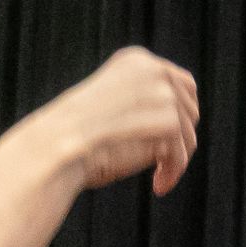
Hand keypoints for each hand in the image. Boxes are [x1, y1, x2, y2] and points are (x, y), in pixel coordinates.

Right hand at [46, 47, 198, 195]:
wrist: (55, 146)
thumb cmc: (75, 135)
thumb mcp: (111, 106)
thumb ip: (142, 104)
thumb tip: (180, 121)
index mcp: (136, 60)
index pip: (181, 83)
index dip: (182, 115)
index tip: (170, 141)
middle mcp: (153, 70)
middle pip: (190, 109)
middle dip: (181, 139)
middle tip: (164, 162)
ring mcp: (162, 94)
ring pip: (187, 134)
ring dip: (176, 160)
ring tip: (159, 177)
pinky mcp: (167, 121)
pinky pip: (180, 153)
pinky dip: (173, 172)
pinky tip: (159, 185)